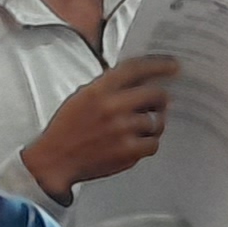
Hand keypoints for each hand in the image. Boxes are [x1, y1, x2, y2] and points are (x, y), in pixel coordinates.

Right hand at [24, 55, 180, 199]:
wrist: (54, 160)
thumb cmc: (67, 129)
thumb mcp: (82, 97)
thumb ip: (108, 86)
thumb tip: (139, 79)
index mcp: (99, 90)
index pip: (136, 69)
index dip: (159, 65)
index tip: (173, 66)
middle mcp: (113, 107)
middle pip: (156, 94)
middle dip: (161, 99)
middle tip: (159, 103)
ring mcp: (122, 130)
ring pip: (157, 121)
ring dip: (153, 124)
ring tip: (141, 128)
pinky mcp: (127, 151)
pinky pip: (153, 143)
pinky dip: (148, 144)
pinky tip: (137, 143)